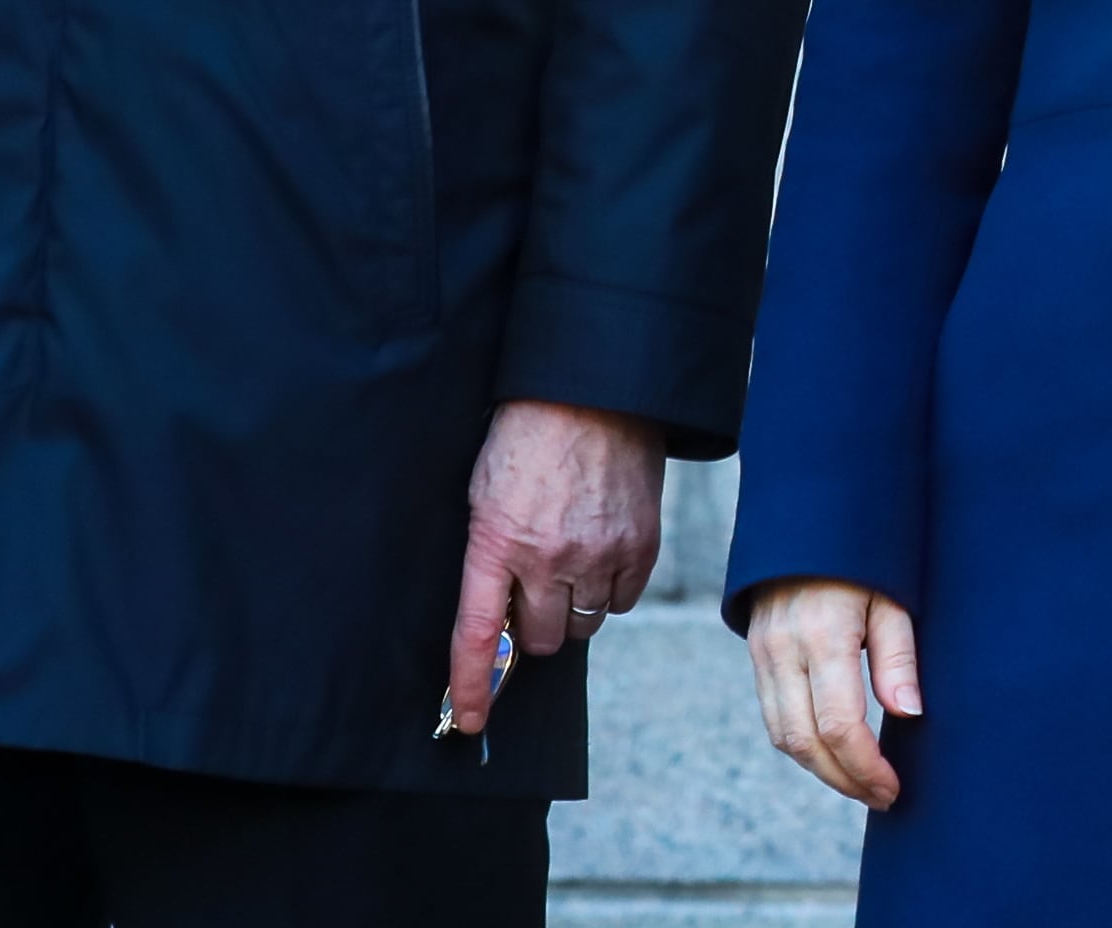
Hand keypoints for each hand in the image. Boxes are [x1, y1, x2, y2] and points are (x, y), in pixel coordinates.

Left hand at [442, 399, 664, 736]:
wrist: (594, 392)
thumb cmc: (527, 439)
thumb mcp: (485, 495)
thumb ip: (490, 556)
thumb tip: (502, 615)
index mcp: (497, 543)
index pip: (479, 635)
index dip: (472, 685)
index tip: (470, 720)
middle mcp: (548, 558)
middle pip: (539, 640)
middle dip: (533, 624)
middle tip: (535, 589)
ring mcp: (599, 554)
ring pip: (583, 625)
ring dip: (572, 608)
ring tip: (572, 563)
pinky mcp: (641, 545)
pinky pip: (622, 602)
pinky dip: (610, 589)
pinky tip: (602, 552)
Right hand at [744, 577, 921, 808]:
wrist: (808, 521)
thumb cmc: (864, 557)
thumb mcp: (894, 597)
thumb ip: (898, 657)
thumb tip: (908, 716)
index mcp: (823, 635)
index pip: (838, 725)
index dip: (865, 766)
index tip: (893, 787)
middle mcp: (784, 650)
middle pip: (804, 743)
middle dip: (843, 780)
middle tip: (881, 797)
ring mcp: (763, 654)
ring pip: (782, 737)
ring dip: (821, 771)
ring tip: (861, 783)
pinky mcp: (757, 656)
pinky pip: (774, 717)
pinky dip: (802, 746)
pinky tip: (833, 754)